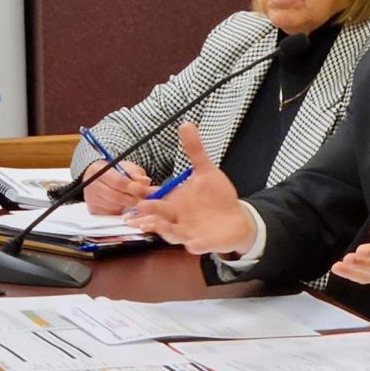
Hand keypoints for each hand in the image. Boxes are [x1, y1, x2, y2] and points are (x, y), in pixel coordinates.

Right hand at [82, 160, 150, 213]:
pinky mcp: (92, 209)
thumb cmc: (114, 171)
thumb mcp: (126, 167)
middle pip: (116, 196)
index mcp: (98, 170)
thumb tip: (146, 182)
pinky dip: (120, 211)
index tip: (145, 190)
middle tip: (142, 198)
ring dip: (127, 205)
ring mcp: (90, 198)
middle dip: (132, 198)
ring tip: (134, 199)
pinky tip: (124, 204)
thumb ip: (136, 173)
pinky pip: (110, 213)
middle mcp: (91, 184)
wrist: (99, 177)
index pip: (119, 182)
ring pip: (114, 206)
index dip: (134, 188)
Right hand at [131, 123, 257, 255]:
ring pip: (172, 234)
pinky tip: (193, 243)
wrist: (235, 216)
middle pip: (157, 217)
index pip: (152, 199)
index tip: (134, 191)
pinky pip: (196, 246)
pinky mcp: (203, 243)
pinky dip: (194, 245)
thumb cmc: (216, 196)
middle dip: (149, 214)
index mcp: (173, 201)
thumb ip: (194, 150)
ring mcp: (188, 232)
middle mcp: (176, 218)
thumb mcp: (206, 171)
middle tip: (141, 208)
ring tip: (159, 225)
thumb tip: (186, 124)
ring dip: (164, 230)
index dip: (142, 197)